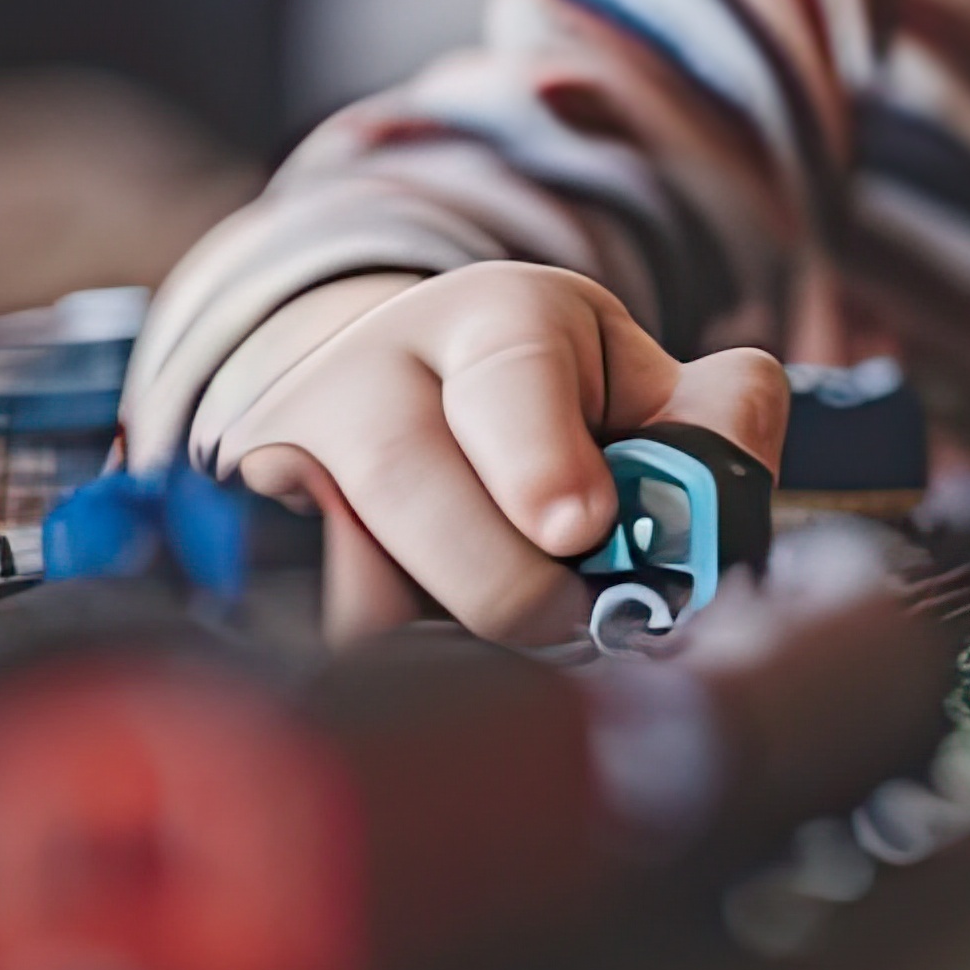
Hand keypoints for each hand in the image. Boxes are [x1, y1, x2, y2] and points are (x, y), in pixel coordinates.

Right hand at [214, 263, 792, 641]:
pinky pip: (305, 620)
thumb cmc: (546, 400)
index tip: (579, 525)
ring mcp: (285, 441)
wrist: (392, 385)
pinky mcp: (241, 523)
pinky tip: (435, 648)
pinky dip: (381, 653)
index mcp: (496, 315)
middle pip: (410, 480)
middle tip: (577, 624)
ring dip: (444, 630)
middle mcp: (373, 365)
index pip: (507, 377)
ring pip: (351, 572)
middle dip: (506, 580)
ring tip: (514, 634)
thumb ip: (709, 424)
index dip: (541, 459)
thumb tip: (729, 471)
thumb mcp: (635, 384)